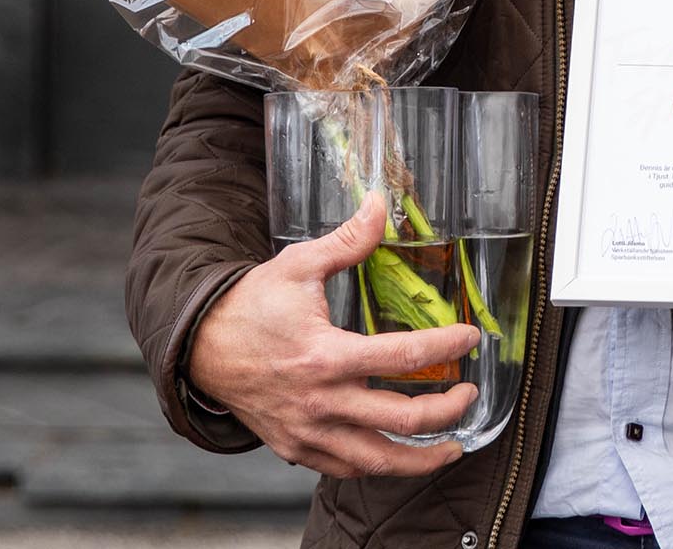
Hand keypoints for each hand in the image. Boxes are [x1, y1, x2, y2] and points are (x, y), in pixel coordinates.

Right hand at [187, 191, 480, 475]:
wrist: (201, 347)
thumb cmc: (252, 304)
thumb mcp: (299, 264)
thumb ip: (348, 240)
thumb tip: (381, 204)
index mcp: (326, 355)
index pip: (403, 355)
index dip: (446, 346)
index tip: (471, 337)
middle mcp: (321, 402)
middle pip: (401, 418)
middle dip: (446, 410)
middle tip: (469, 394)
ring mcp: (308, 432)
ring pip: (377, 460)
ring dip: (421, 457)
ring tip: (451, 445)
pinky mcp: (296, 448)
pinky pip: (346, 469)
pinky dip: (378, 464)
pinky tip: (398, 452)